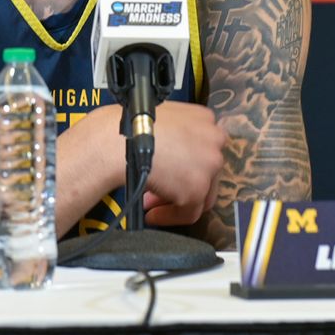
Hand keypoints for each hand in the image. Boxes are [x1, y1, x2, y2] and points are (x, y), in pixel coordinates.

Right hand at [138, 100, 224, 226]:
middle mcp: (214, 139)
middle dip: (178, 182)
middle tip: (155, 190)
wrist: (120, 140)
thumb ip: (175, 134)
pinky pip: (189, 212)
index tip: (167, 170)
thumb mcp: (162, 119)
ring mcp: (210, 164)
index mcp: (204, 118)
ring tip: (150, 205)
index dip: (183, 162)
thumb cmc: (130, 126)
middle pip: (204, 171)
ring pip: (201, 193)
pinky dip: (170, 216)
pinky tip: (152, 215)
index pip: (202, 147)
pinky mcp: (198, 188)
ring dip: (175, 201)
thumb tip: (168, 153)